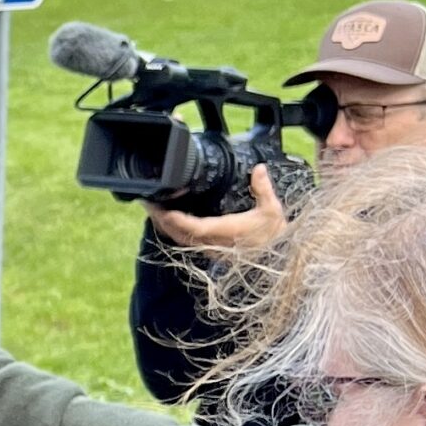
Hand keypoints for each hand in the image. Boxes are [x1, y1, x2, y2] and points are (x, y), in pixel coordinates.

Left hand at [150, 166, 285, 254]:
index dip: (177, 220)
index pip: (195, 228)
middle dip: (161, 219)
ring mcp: (208, 248)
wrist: (277, 256)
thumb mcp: (272, 209)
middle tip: (148, 202)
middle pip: (179, 234)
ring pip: (179, 238)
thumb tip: (259, 169)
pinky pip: (185, 240)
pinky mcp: (208, 250)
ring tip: (153, 207)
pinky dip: (173, 229)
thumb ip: (263, 188)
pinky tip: (168, 218)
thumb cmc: (274, 234)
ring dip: (164, 224)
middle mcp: (212, 243)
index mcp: (225, 232)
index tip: (163, 209)